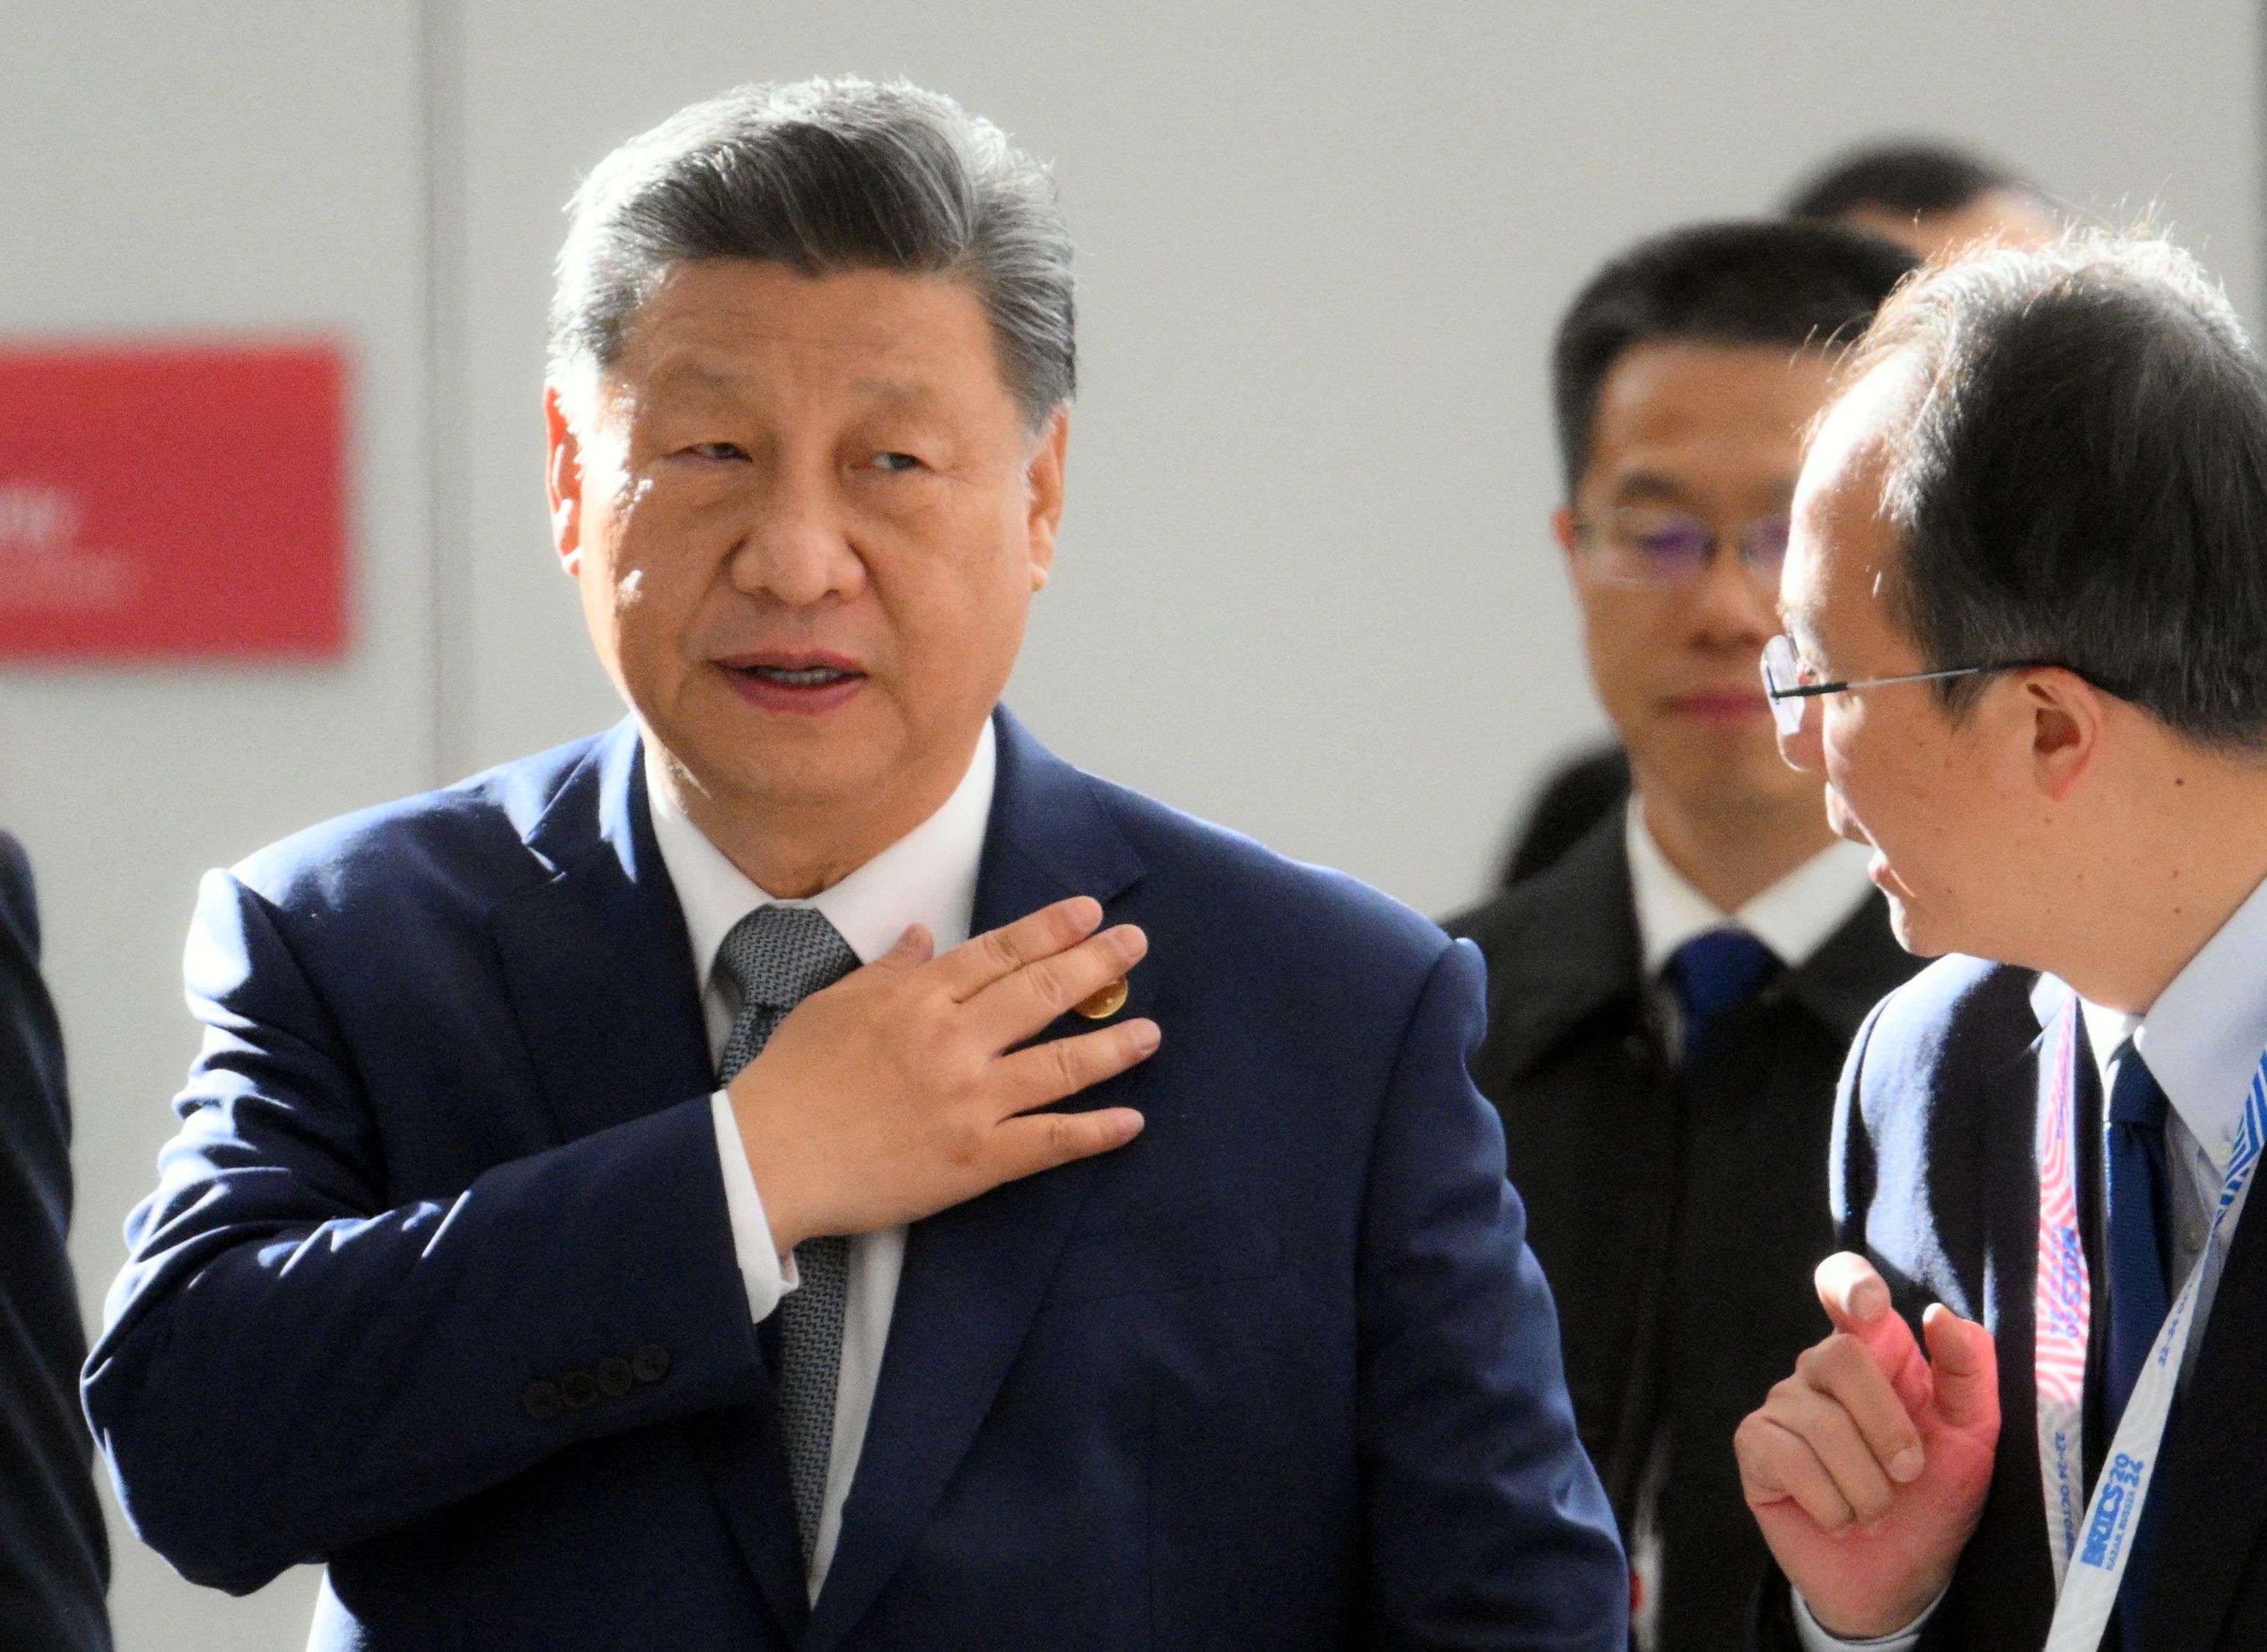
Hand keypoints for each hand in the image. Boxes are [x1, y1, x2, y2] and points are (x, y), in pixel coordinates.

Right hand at [728, 895, 1156, 1251]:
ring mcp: (970, 1101)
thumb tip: (920, 935)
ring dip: (1112, 1046)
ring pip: (1060, 1066)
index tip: (1089, 912)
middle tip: (1136, 946)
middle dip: (1097, 965)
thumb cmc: (792, 1080)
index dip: (1050, 929)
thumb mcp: (834, 1003)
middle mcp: (955, 1042)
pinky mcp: (975, 1160)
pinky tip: (1130, 1122)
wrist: (768, 1158)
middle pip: (1042, 993)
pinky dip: (1094, 1132)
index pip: (1000, 952)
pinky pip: (1048, 1142)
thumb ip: (888, 970)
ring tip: (1150, 1032)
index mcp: (919, 999)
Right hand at [1734, 1253, 1999, 1639]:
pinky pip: (1791, 1460)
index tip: (1867, 1307)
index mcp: (1875, 1353)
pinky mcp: (1754, 1446)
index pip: (1844, 1287)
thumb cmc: (1934, 1500)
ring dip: (1867, 1487)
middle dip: (1887, 1428)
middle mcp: (1820, 1369)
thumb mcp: (1973, 1438)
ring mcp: (1782, 1405)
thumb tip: (1937, 1316)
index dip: (1848, 1284)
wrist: (1898, 1578)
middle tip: (1909, 1474)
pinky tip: (1840, 1518)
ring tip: (1875, 1510)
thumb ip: (1969, 1371)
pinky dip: (1832, 1504)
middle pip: (1841, 1358)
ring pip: (1822, 1425)